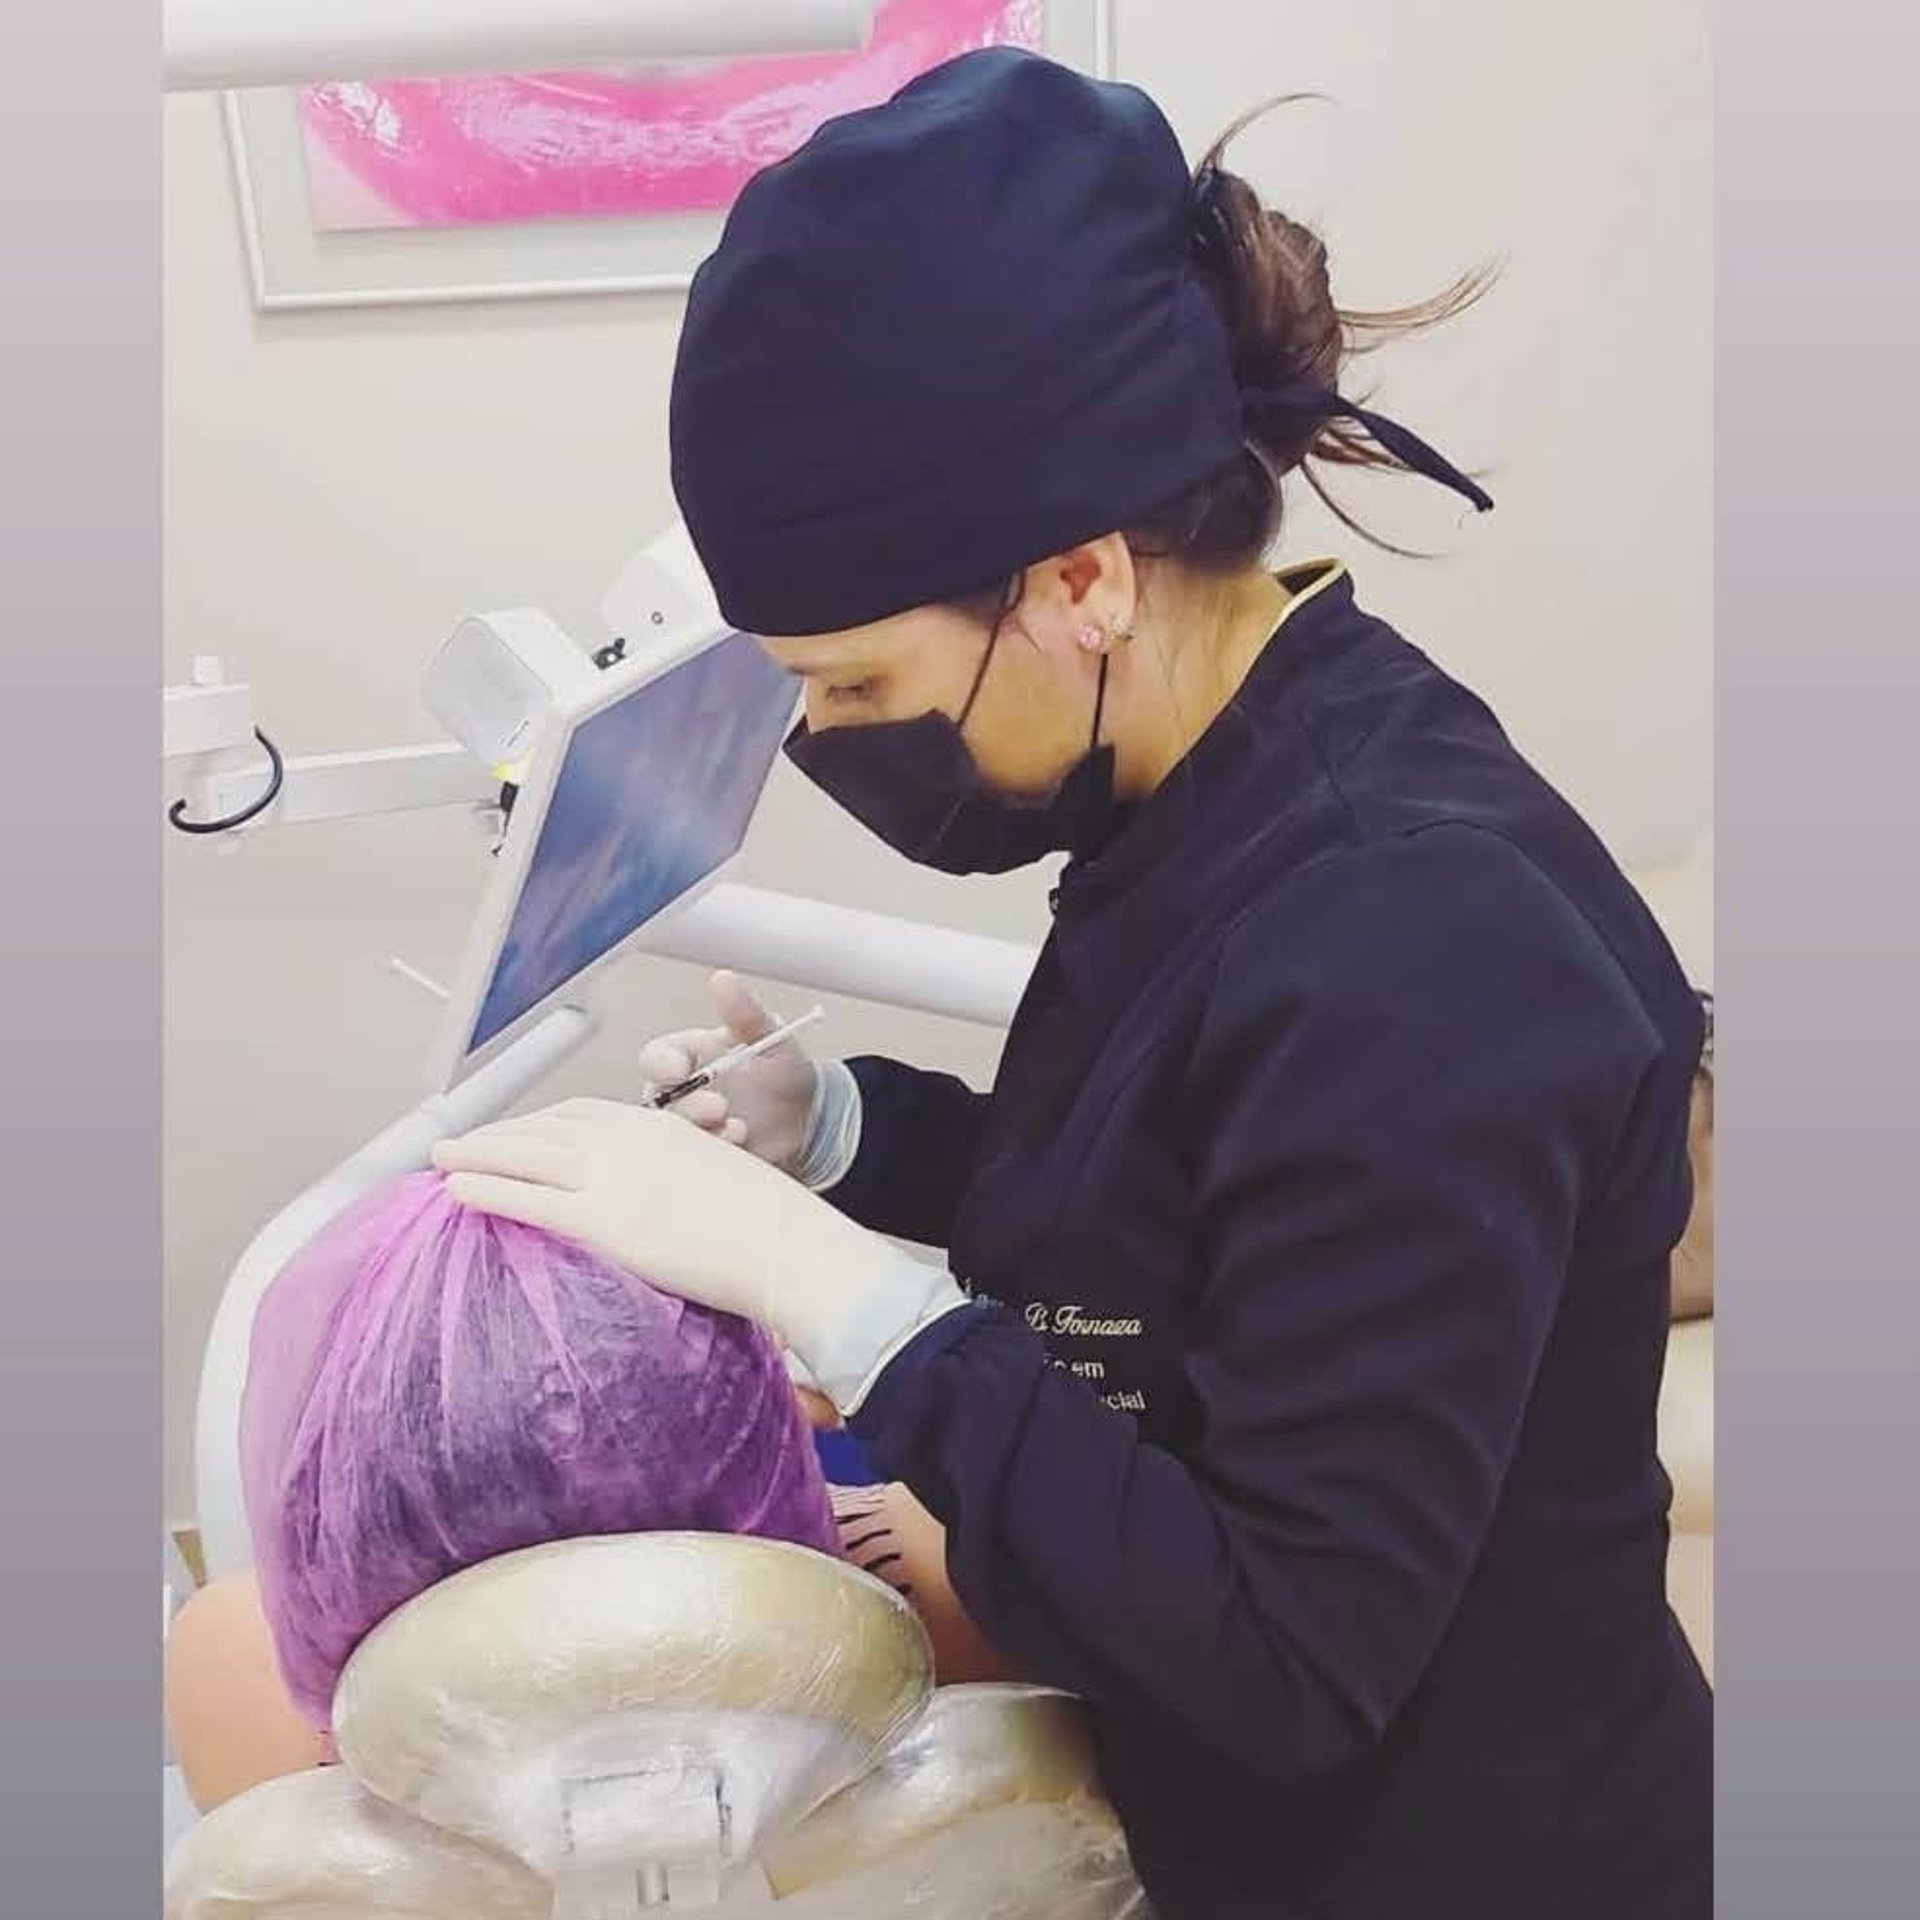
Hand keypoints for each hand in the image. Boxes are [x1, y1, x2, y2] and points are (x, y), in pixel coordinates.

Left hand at [433, 1097, 961, 1408]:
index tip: (514, 1132)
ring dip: (474, 1154)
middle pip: (542, 1127)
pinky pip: (527, 1198)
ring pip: (523, 1155)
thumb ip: (673, 1181)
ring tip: (439, 1160)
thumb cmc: (765, 1223)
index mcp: (656, 1126)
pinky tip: (456, 1191)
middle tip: (459, 1142)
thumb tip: (655, 1203)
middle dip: (496, 1133)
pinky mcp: (600, 1219)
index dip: (538, 1122)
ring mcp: (610, 1177)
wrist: (782, 1243)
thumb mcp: (716, 1179)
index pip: (579, 1113)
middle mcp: (626, 1139)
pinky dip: (486, 1190)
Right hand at [639, 973, 821, 1171]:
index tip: (680, 1069)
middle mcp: (682, 1096)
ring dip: (701, 1134)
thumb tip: (723, 979)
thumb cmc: (784, 1076)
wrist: (813, 1123)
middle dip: (686, 1105)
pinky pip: (694, 1165)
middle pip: (659, 1102)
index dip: (662, 1063)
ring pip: (674, 1137)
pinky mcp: (705, 1162)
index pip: (657, 1058)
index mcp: (689, 1059)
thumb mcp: (773, 1039)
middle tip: (718, 1106)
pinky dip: (714, 1159)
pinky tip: (741, 1148)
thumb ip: (746, 1014)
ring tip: (737, 1130)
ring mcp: (693, 1131)